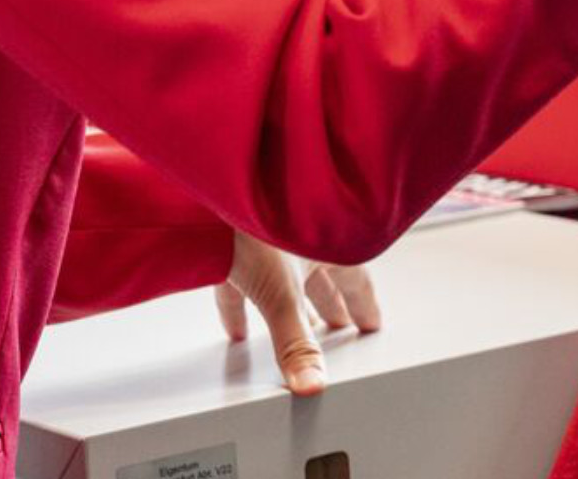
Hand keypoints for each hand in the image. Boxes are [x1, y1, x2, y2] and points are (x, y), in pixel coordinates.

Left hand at [218, 232, 381, 395]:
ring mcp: (266, 240)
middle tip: (341, 326)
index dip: (364, 305)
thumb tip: (312, 383)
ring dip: (292, 304)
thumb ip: (295, 344)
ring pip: (287, 279)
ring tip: (296, 327)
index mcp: (327, 246)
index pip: (357, 281)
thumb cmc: (254, 222)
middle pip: (324, 280)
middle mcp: (301, 241)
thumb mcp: (282, 295)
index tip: (371, 322)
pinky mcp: (230, 244)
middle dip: (332, 305)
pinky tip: (235, 327)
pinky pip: (240, 282)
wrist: (206, 194)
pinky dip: (241, 305)